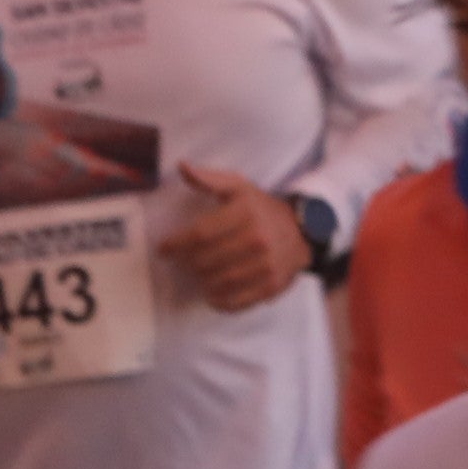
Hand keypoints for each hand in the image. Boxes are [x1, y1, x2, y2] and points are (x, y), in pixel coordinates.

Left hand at [160, 163, 309, 312]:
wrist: (304, 230)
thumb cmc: (261, 208)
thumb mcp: (239, 187)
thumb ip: (208, 179)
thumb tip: (182, 167)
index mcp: (246, 213)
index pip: (200, 235)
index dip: (176, 245)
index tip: (164, 250)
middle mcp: (258, 239)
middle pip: (205, 261)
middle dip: (187, 263)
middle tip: (183, 262)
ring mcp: (266, 265)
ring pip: (218, 282)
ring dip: (201, 281)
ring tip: (198, 275)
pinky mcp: (271, 285)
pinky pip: (236, 301)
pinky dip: (219, 301)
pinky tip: (213, 293)